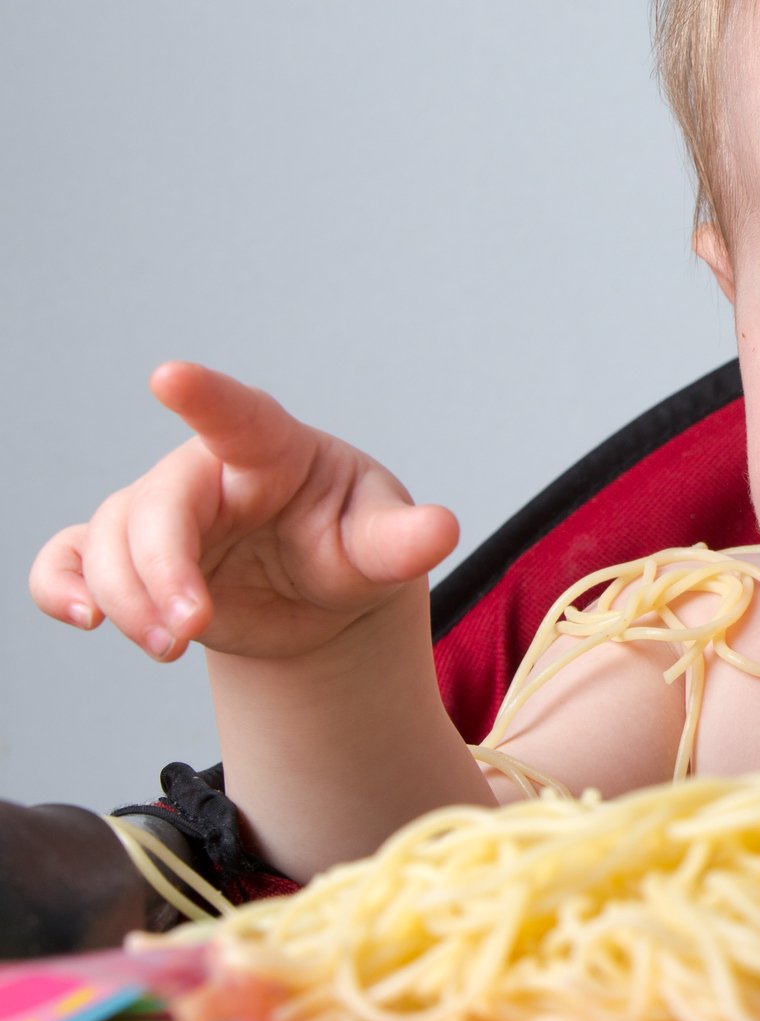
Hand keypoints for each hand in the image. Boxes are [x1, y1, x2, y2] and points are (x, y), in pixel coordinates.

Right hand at [30, 363, 458, 662]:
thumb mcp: (382, 543)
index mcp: (272, 449)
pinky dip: (58, 585)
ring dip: (125, 599)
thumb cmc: (351, 542)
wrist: (320, 597)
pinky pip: (65, 559)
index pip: (236, 414)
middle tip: (190, 631)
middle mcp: (207, 473)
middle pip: (154, 505)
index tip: (169, 376)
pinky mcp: (127, 559)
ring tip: (173, 645)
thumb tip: (441, 530)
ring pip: (106, 540)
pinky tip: (82, 618)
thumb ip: (402, 540)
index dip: (204, 395)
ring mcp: (161, 514)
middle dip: (161, 572)